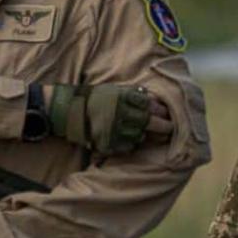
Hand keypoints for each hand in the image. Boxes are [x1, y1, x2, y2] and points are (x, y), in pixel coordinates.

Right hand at [44, 83, 174, 154]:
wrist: (67, 111)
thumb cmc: (94, 98)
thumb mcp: (114, 90)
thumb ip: (133, 95)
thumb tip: (155, 102)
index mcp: (123, 97)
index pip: (150, 104)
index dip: (160, 110)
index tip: (166, 113)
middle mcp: (120, 114)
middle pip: (150, 122)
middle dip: (163, 125)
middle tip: (170, 128)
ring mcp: (114, 130)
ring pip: (140, 136)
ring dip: (143, 134)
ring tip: (138, 130)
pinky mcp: (108, 143)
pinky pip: (127, 147)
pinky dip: (130, 144)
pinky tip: (126, 138)